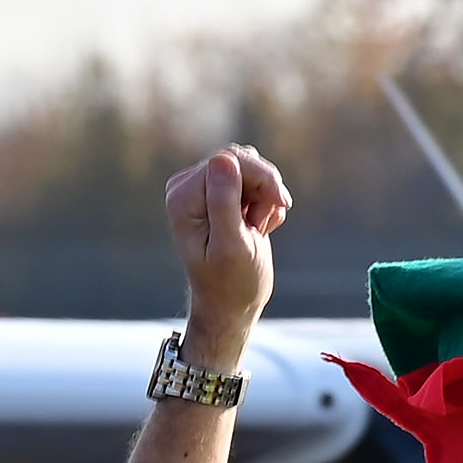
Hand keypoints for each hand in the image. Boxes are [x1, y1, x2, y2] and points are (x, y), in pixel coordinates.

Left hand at [165, 145, 291, 370]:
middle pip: (240, 158)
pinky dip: (265, 201)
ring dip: (266, 195)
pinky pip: (253, 181)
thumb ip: (224, 202)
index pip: (229, 161)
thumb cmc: (231, 282)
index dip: (260, 178)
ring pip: (250, 167)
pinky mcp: (221, 196)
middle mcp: (188, 188)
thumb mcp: (231, 245)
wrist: (232, 304)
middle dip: (265, 186)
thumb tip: (224, 159)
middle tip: (269, 219)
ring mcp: (204, 190)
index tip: (278, 206)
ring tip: (261, 225)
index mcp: (183, 197)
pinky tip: (261, 226)